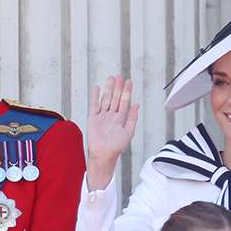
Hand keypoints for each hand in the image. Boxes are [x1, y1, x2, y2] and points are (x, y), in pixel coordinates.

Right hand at [84, 75, 139, 190]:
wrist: (103, 154)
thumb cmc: (116, 146)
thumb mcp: (128, 132)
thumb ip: (132, 118)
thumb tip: (137, 105)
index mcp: (121, 119)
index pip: (125, 102)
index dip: (127, 91)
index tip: (129, 81)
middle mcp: (112, 116)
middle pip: (115, 98)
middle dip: (118, 87)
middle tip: (119, 76)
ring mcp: (102, 116)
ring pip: (106, 99)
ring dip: (108, 89)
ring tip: (111, 79)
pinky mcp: (93, 118)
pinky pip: (94, 105)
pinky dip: (95, 96)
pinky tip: (97, 88)